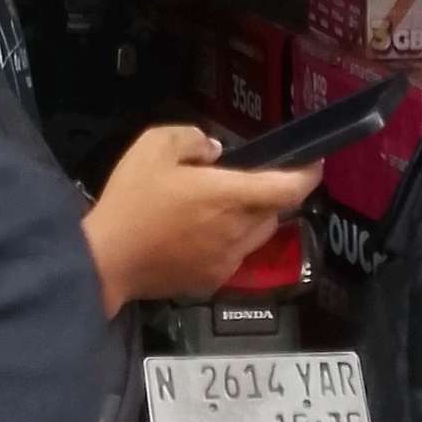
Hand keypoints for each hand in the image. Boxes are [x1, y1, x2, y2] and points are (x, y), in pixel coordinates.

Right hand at [82, 126, 323, 315]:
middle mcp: (236, 232)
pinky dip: (230, 240)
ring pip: (256, 236)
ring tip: (221, 205)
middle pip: (273, 212)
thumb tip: (215, 153)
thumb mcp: (154, 146)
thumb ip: (192, 139)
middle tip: (244, 178)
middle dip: (270, 194)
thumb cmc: (133, 199)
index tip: (314, 163)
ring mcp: (226, 262)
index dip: (307, 175)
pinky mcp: (210, 282)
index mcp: (228, 197)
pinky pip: (234, 256)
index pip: (286, 189)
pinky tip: (200, 233)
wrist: (107, 259)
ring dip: (251, 218)